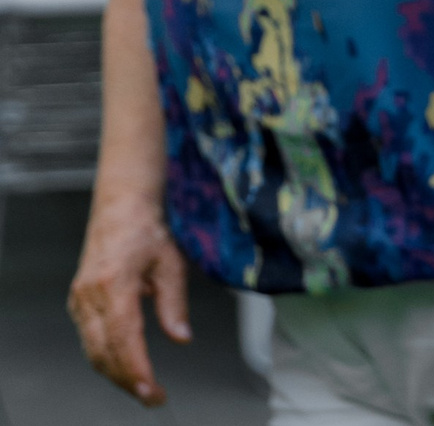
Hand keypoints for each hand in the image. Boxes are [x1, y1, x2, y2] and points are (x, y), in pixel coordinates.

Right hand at [68, 193, 190, 405]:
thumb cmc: (147, 231)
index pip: (123, 338)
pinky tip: (126, 367)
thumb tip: (181, 338)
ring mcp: (80, 301)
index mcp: (114, 284)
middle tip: (152, 397)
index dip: (136, 369)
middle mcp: (90, 296)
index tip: (151, 389)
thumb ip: (175, 304)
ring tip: (143, 388)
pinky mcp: (78, 304)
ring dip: (116, 374)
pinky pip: (90, 340)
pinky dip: (107, 359)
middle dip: (127, 380)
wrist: (120, 210)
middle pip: (103, 352)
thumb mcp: (172, 264)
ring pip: (93, 351)